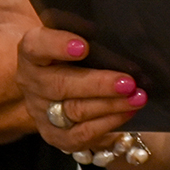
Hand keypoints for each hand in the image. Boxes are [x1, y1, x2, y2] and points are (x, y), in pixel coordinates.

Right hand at [15, 22, 147, 157]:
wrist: (63, 84)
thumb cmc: (77, 53)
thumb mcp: (77, 37)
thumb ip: (89, 34)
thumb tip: (124, 35)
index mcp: (32, 53)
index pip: (36, 46)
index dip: (57, 45)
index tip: (83, 46)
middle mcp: (32, 83)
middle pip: (60, 85)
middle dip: (98, 84)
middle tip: (128, 82)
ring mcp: (41, 112)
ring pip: (74, 110)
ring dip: (110, 104)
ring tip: (137, 97)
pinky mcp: (55, 135)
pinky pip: (81, 134)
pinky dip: (108, 123)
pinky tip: (128, 112)